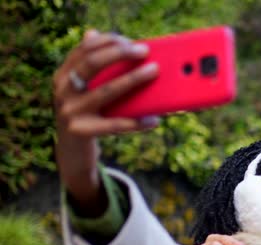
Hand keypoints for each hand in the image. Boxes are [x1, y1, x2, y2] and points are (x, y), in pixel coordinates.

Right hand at [53, 30, 159, 213]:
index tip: (131, 41)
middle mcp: (63, 90)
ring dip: (133, 79)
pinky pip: (115, 125)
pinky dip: (137, 122)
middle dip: (120, 53)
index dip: (108, 41)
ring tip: (154, 72)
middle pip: (92, 63)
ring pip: (106, 91)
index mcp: (63, 75)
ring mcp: (70, 111)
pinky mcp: (82, 131)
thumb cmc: (87, 114)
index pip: (84, 49)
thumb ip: (90, 66)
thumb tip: (94, 33)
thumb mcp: (84, 90)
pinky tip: (154, 119)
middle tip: (145, 52)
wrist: (72, 151)